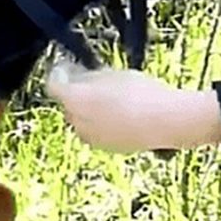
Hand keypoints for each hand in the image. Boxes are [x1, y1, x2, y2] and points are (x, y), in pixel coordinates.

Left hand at [45, 61, 220, 152]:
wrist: (166, 122)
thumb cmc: (142, 94)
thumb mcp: (113, 74)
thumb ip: (90, 77)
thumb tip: (82, 78)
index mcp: (75, 99)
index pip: (53, 87)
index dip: (58, 77)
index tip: (64, 71)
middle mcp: (78, 121)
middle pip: (68, 106)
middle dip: (76, 96)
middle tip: (91, 86)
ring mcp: (92, 137)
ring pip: (82, 121)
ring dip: (89, 112)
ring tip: (111, 101)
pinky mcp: (107, 148)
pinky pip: (97, 133)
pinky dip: (102, 125)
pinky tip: (121, 116)